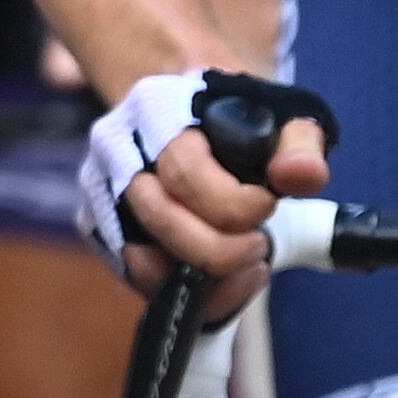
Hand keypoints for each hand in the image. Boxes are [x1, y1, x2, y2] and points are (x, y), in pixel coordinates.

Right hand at [86, 71, 334, 311]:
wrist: (184, 108)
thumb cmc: (237, 115)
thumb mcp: (280, 114)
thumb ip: (299, 144)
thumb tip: (300, 177)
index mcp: (154, 106)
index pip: (184, 171)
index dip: (236, 205)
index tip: (269, 205)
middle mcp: (114, 145)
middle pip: (157, 216)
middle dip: (220, 249)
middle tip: (260, 247)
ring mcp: (98, 187)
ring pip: (138, 256)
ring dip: (203, 278)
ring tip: (247, 267)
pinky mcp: (97, 224)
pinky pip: (133, 275)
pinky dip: (183, 290)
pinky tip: (221, 281)